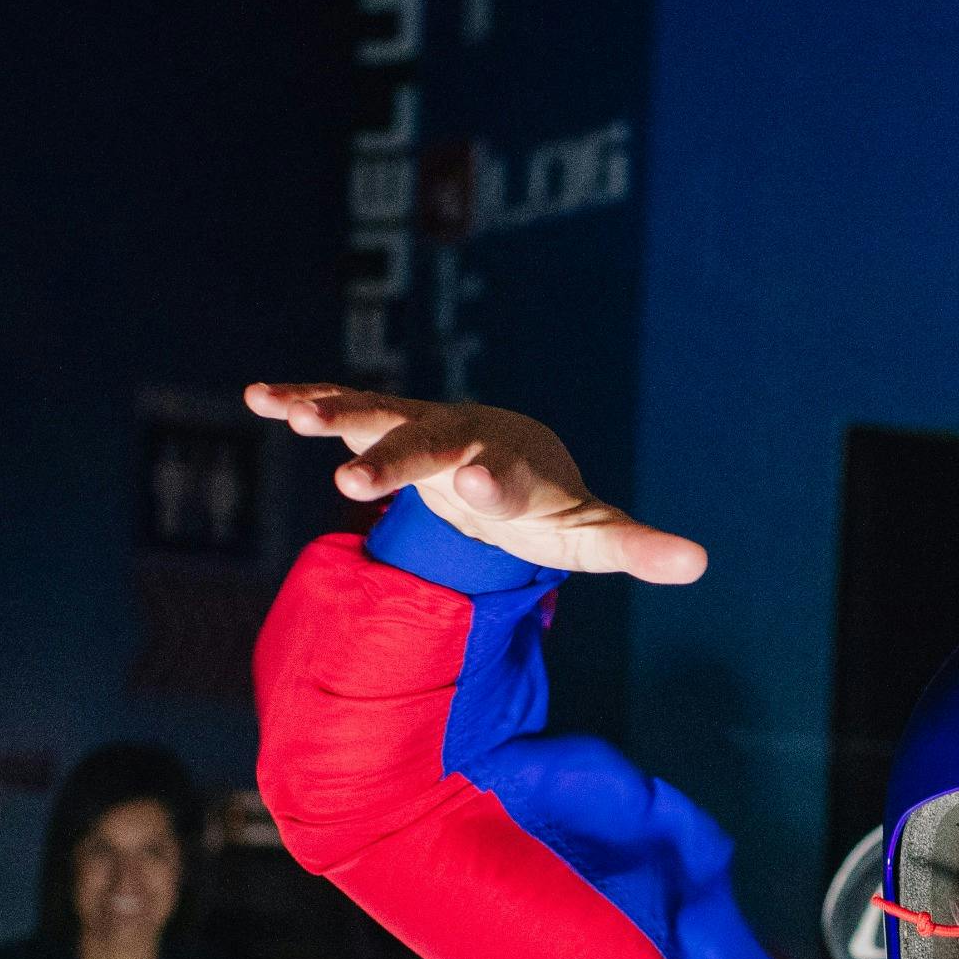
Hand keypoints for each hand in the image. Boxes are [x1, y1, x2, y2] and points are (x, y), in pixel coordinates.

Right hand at [247, 385, 707, 585]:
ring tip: (294, 414)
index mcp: (510, 468)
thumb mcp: (589, 533)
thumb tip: (700, 564)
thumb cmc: (546, 503)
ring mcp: (418, 427)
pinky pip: (341, 409)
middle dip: (395, 459)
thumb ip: (635, 546)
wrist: (512, 450)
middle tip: (354, 481)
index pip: (503, 478)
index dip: (494, 484)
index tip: (482, 488)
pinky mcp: (382, 425)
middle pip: (428, 444)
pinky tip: (258, 395)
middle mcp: (462, 439)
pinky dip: (303, 399)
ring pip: (379, 414)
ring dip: (338, 413)